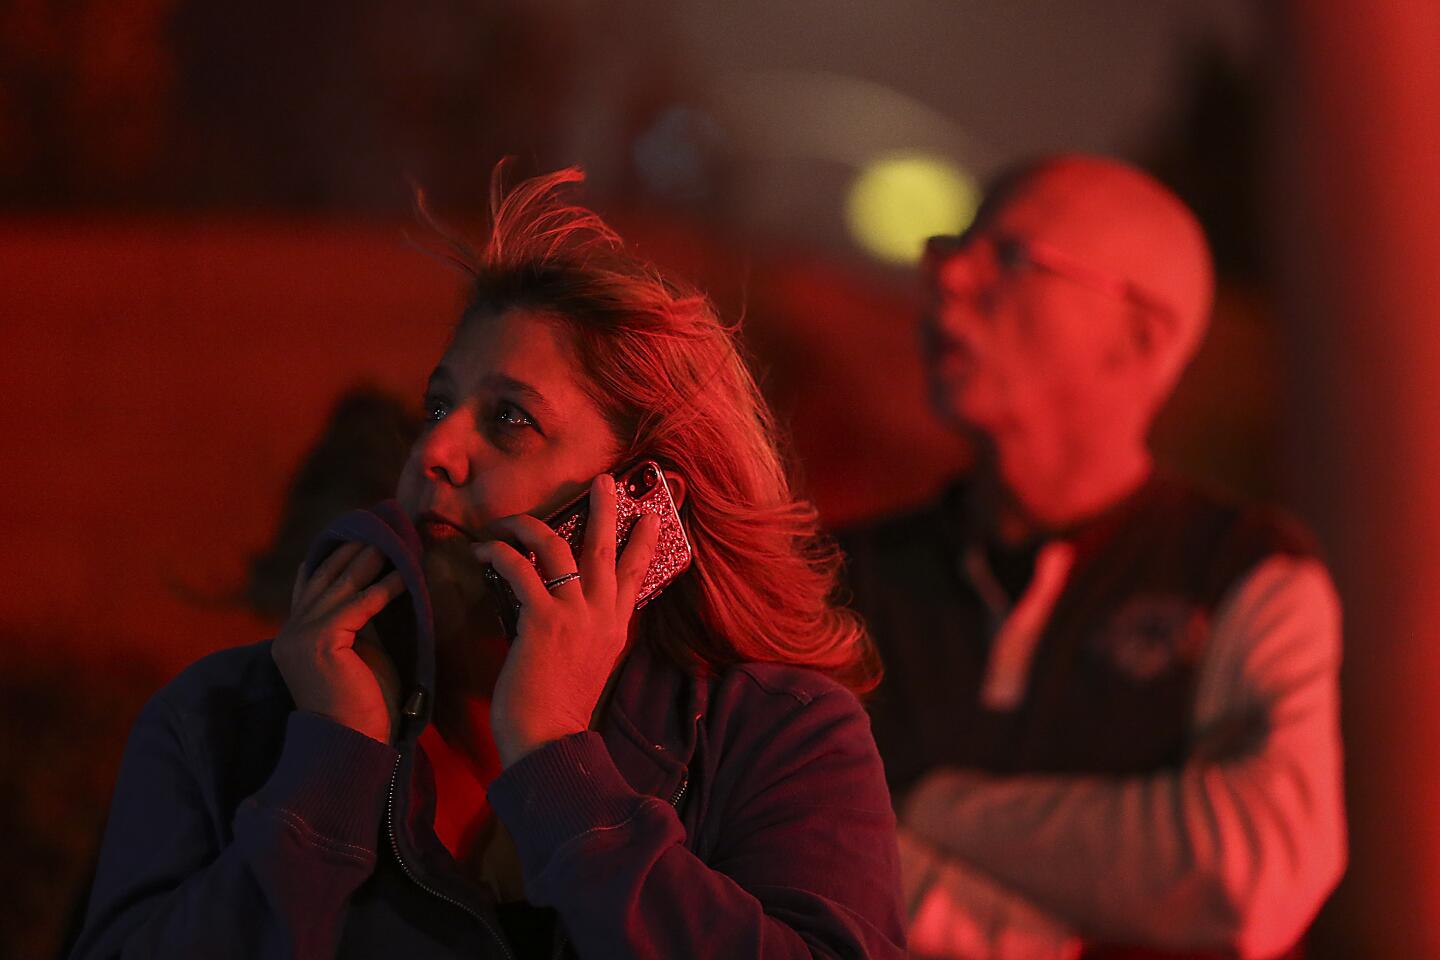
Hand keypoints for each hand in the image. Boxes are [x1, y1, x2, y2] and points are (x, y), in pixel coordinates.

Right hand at [272, 542, 406, 743]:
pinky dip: (384, 588)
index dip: (333, 560)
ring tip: (392, 540)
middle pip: (324, 580)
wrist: (354, 745)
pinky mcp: (319, 642)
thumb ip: (359, 622)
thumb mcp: (360, 653)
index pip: (311, 587)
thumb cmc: (364, 707)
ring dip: (368, 561)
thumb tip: (379, 586)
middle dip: (352, 552)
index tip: (356, 536)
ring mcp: (299, 637)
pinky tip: (404, 574)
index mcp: (293, 638)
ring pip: (340, 588)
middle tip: (378, 528)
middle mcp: (289, 634)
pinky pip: (358, 605)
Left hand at [475, 474, 660, 766]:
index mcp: (616, 627)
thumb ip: (585, 633)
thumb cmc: (560, 710)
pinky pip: (521, 568)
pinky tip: (484, 550)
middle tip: (604, 479)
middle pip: (607, 548)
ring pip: (561, 547)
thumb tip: (561, 608)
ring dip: (531, 525)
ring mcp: (575, 615)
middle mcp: (602, 614)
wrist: (550, 739)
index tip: (651, 515)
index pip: (637, 574)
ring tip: (510, 519)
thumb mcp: (589, 665)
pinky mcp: (543, 619)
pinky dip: (501, 553)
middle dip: (605, 509)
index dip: (644, 542)